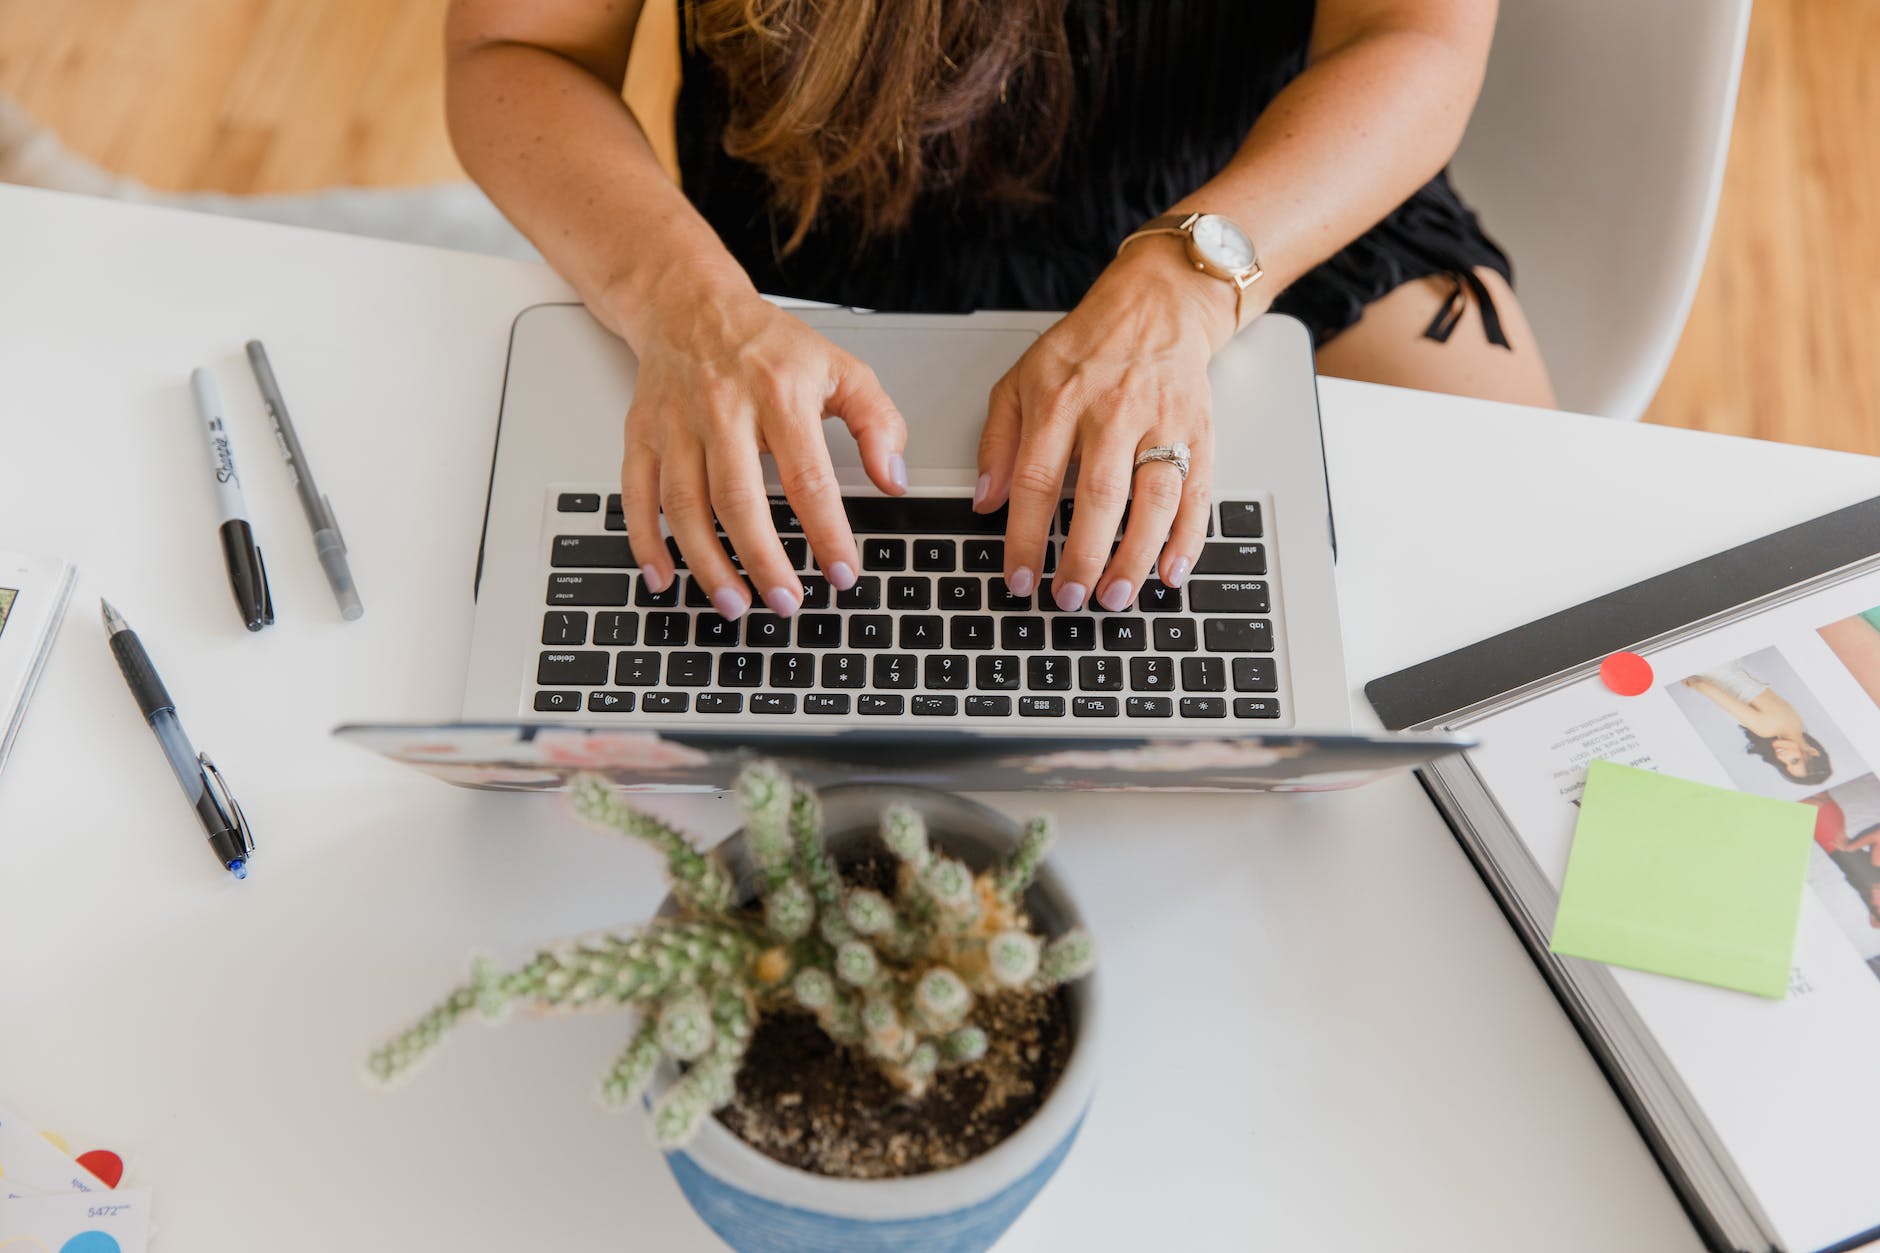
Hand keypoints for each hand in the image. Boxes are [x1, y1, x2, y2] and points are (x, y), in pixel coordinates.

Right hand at [612, 285, 906, 618]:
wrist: (690, 302)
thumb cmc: (768, 343)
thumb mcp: (840, 367)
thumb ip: (878, 422)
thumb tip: (893, 480)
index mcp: (778, 394)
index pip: (808, 477)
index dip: (827, 532)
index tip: (842, 572)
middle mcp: (722, 409)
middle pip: (738, 499)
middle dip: (763, 560)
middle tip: (786, 602)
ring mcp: (676, 424)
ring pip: (684, 506)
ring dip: (707, 563)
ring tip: (735, 603)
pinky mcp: (642, 434)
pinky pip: (636, 495)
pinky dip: (645, 542)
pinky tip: (663, 577)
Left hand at [974, 239, 1242, 610]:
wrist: (1158, 305)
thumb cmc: (1085, 348)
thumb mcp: (1021, 380)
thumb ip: (998, 441)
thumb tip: (984, 500)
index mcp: (1060, 402)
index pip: (1037, 480)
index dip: (1025, 536)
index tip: (1019, 579)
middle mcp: (1112, 413)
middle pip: (1100, 497)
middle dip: (1083, 557)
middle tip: (1070, 598)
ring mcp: (1161, 422)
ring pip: (1153, 500)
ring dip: (1135, 556)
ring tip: (1116, 597)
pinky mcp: (1199, 431)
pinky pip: (1198, 493)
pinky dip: (1188, 539)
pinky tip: (1172, 573)